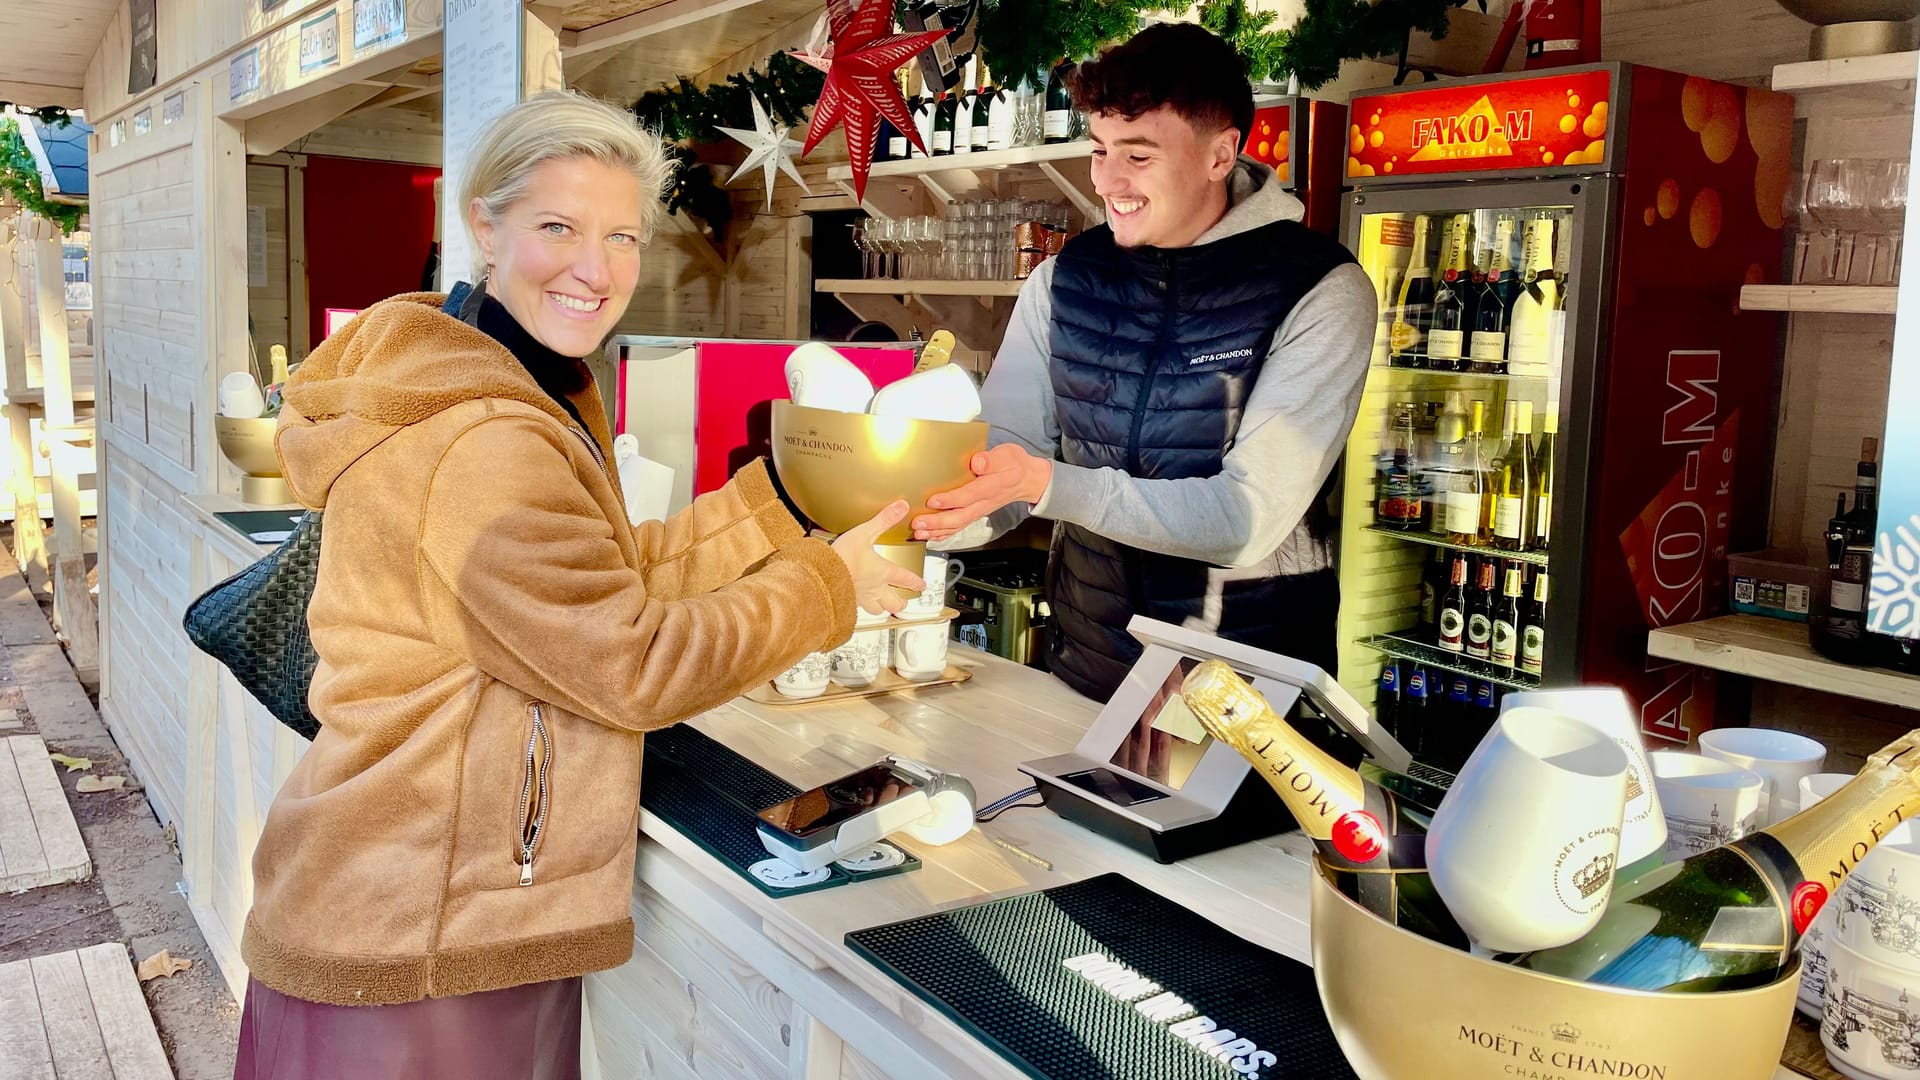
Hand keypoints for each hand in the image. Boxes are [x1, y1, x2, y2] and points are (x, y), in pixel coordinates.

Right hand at [831, 500, 925, 615]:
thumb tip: (901, 507)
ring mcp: (861, 598)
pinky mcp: (847, 602)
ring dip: (883, 608)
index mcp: (883, 572)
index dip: (916, 582)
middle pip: (894, 603)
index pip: (906, 579)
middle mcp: (875, 588)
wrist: (822, 575)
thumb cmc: (844, 556)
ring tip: (883, 605)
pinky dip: (861, 608)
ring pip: (878, 610)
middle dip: (901, 602)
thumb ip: (884, 520)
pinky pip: (858, 610)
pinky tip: (857, 603)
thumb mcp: (865, 532)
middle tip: (904, 600)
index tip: (921, 585)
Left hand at [911, 444, 1051, 540]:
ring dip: (936, 531)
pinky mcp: (975, 514)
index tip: (932, 501)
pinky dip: (943, 534)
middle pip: (959, 516)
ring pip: (957, 525)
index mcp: (991, 486)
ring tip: (918, 532)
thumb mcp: (1006, 455)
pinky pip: (959, 527)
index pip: (969, 495)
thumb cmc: (1013, 465)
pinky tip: (929, 536)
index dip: (950, 500)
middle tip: (918, 522)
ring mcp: (979, 511)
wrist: (1026, 479)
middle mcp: (984, 502)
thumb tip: (977, 462)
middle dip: (937, 522)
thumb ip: (990, 460)